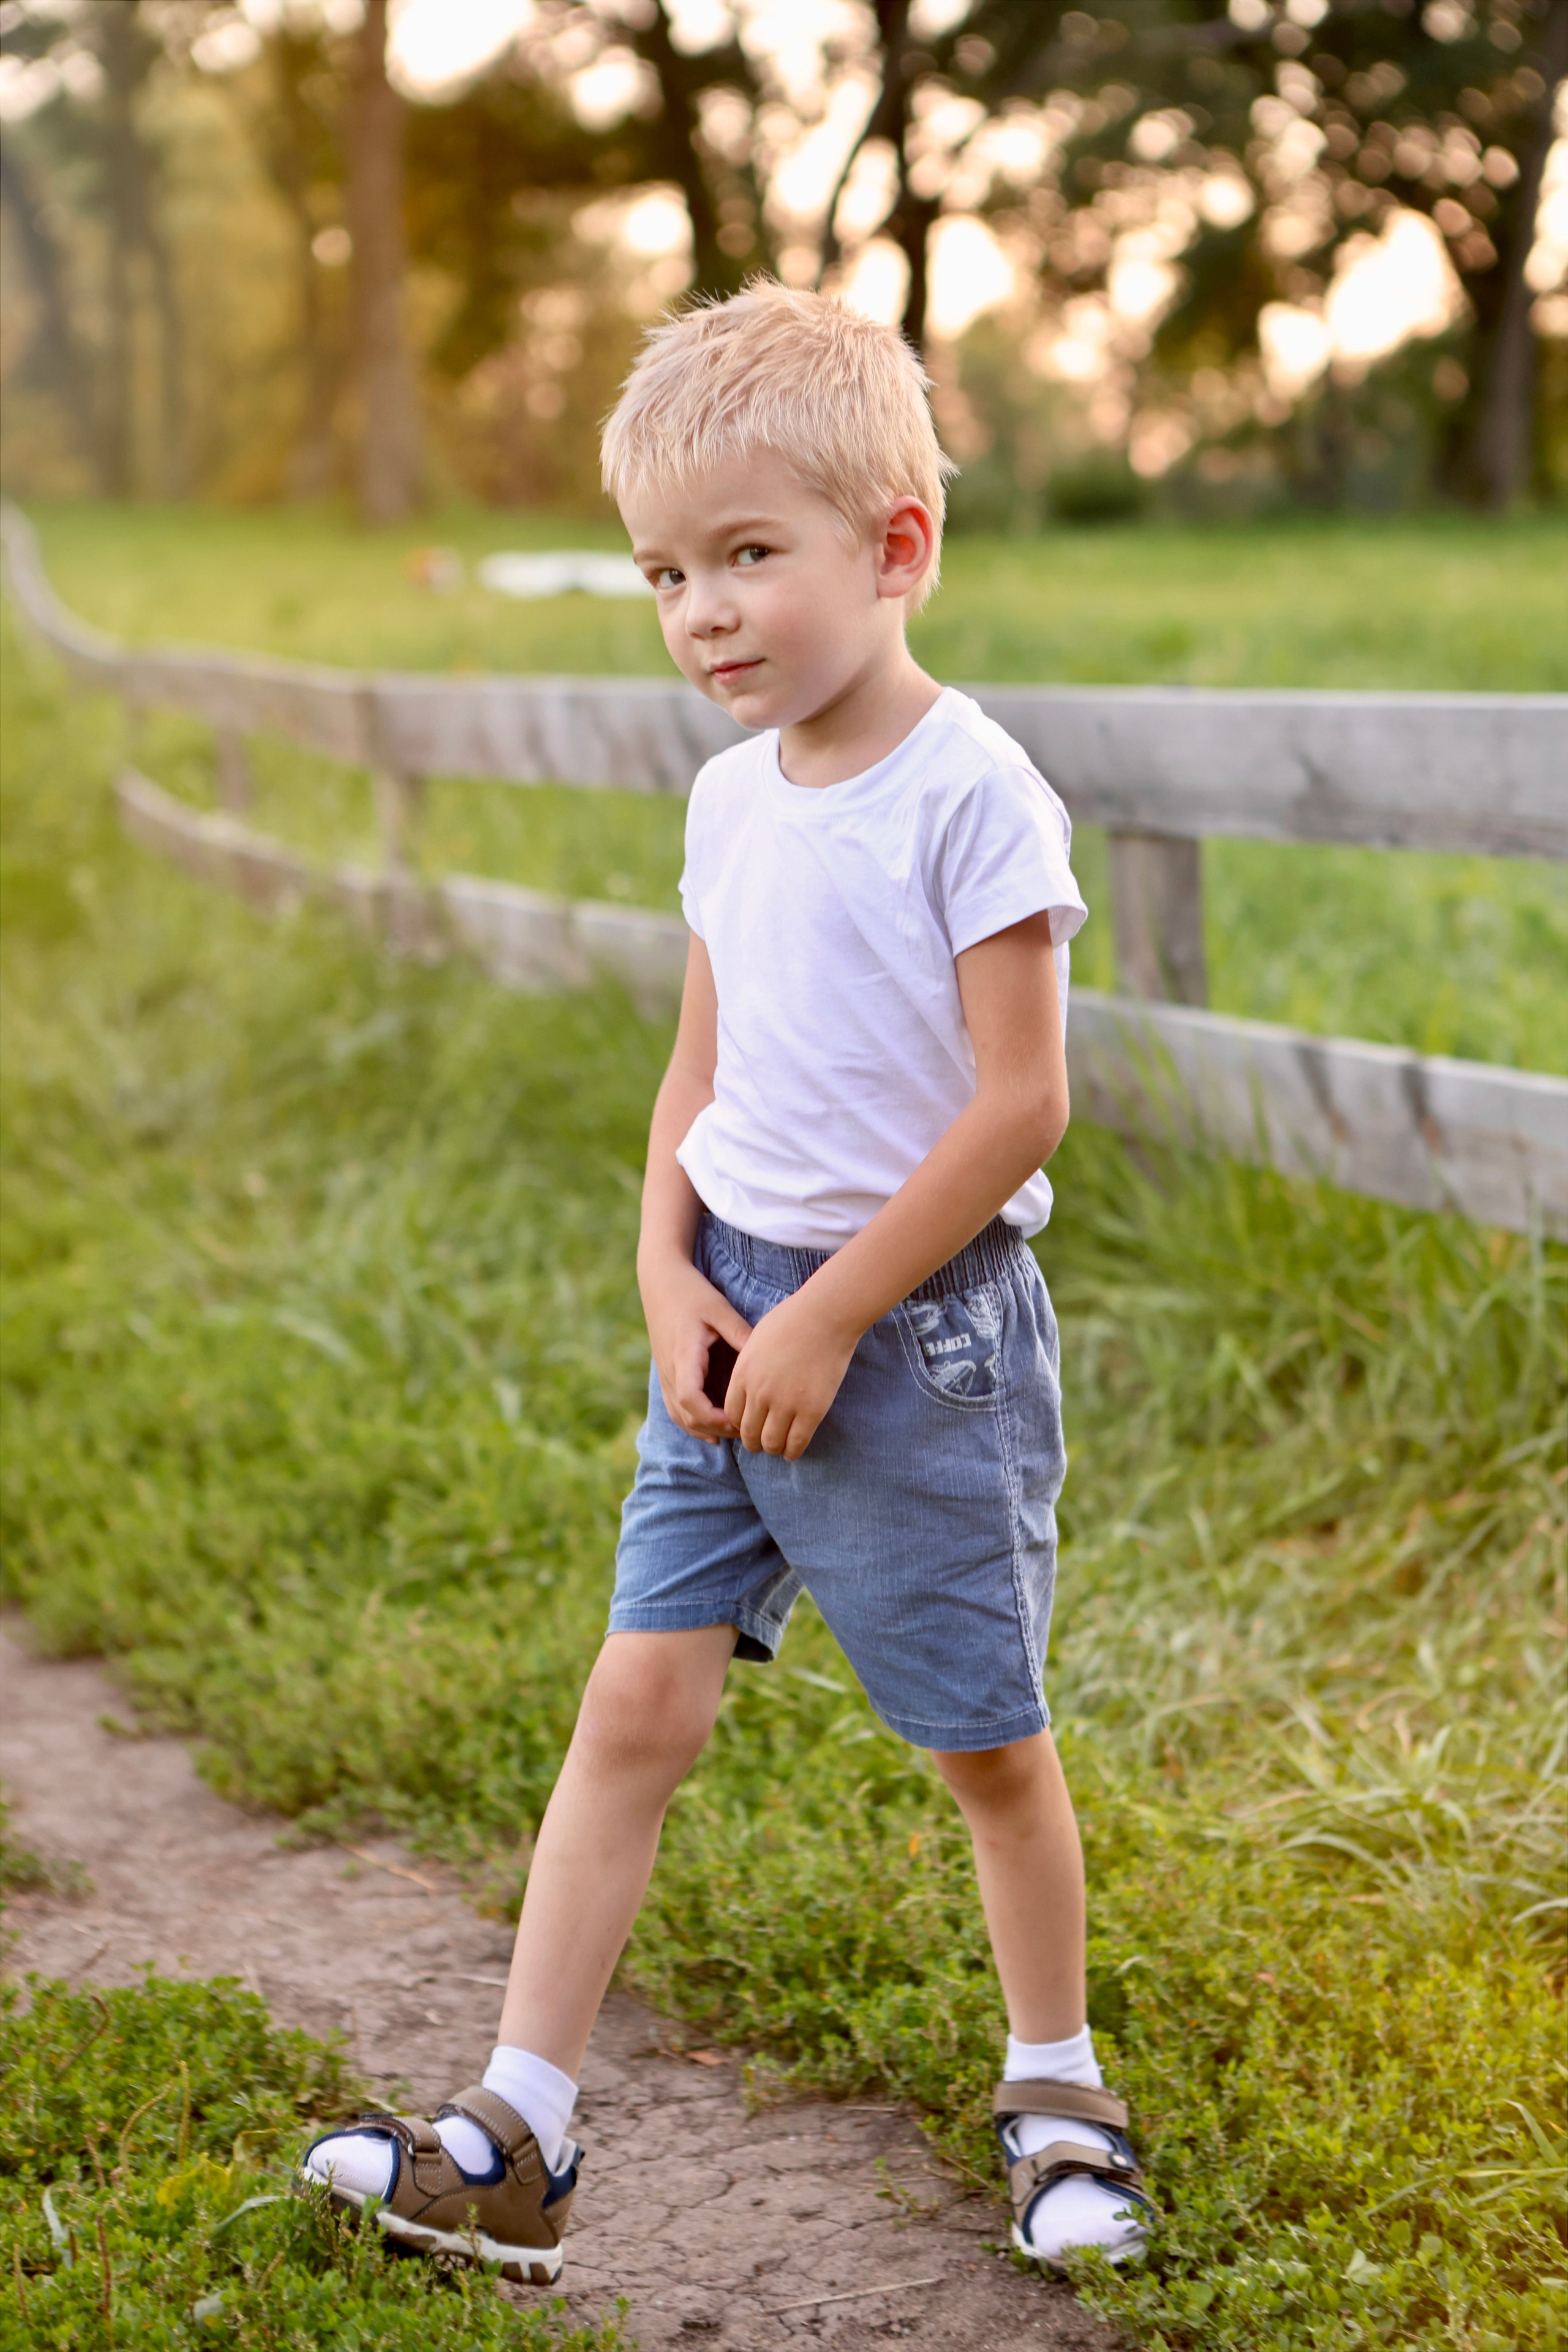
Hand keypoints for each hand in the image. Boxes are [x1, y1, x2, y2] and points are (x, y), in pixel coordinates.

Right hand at [640, 1251, 752, 1443]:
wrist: (660, 1281)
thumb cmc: (692, 1293)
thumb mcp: (719, 1309)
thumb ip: (740, 1334)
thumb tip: (768, 1360)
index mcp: (684, 1355)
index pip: (690, 1399)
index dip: (713, 1417)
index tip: (738, 1420)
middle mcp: (670, 1369)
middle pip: (686, 1416)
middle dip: (716, 1428)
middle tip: (748, 1429)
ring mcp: (664, 1373)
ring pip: (679, 1416)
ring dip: (704, 1429)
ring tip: (735, 1432)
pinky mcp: (665, 1373)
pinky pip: (675, 1408)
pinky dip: (693, 1423)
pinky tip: (714, 1431)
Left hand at [728, 1287, 857, 1460]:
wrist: (825, 1316)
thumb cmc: (793, 1320)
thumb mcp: (757, 1339)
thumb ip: (749, 1365)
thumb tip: (749, 1384)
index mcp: (744, 1374)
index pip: (731, 1413)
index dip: (738, 1424)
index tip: (748, 1425)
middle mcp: (760, 1393)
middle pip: (748, 1432)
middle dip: (753, 1442)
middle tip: (760, 1442)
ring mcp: (785, 1404)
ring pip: (770, 1443)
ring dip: (772, 1449)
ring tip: (778, 1447)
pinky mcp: (811, 1411)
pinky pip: (796, 1443)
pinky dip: (792, 1452)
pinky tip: (793, 1450)